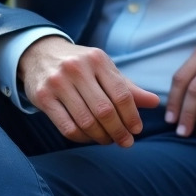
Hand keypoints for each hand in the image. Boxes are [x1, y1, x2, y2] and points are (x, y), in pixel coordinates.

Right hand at [19, 36, 159, 146]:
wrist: (39, 53)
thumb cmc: (80, 65)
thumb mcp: (104, 69)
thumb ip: (127, 87)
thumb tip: (155, 102)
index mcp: (97, 59)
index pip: (121, 93)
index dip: (132, 116)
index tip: (137, 130)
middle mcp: (77, 68)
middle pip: (104, 110)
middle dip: (119, 131)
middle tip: (126, 142)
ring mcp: (57, 82)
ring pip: (86, 121)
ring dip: (101, 137)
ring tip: (108, 141)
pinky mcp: (42, 97)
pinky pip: (67, 127)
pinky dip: (82, 138)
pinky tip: (89, 138)